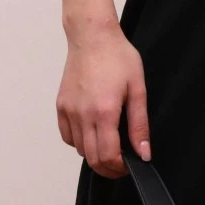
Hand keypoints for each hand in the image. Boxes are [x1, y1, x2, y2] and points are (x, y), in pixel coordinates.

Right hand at [56, 23, 151, 175]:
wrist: (92, 36)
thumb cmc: (117, 57)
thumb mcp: (137, 89)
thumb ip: (140, 125)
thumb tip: (144, 152)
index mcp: (104, 111)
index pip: (108, 156)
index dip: (120, 168)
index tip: (130, 165)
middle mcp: (82, 114)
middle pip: (92, 158)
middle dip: (108, 167)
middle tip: (121, 162)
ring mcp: (69, 110)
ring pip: (79, 149)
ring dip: (95, 154)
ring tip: (109, 144)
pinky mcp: (61, 106)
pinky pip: (68, 136)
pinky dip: (80, 141)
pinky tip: (93, 132)